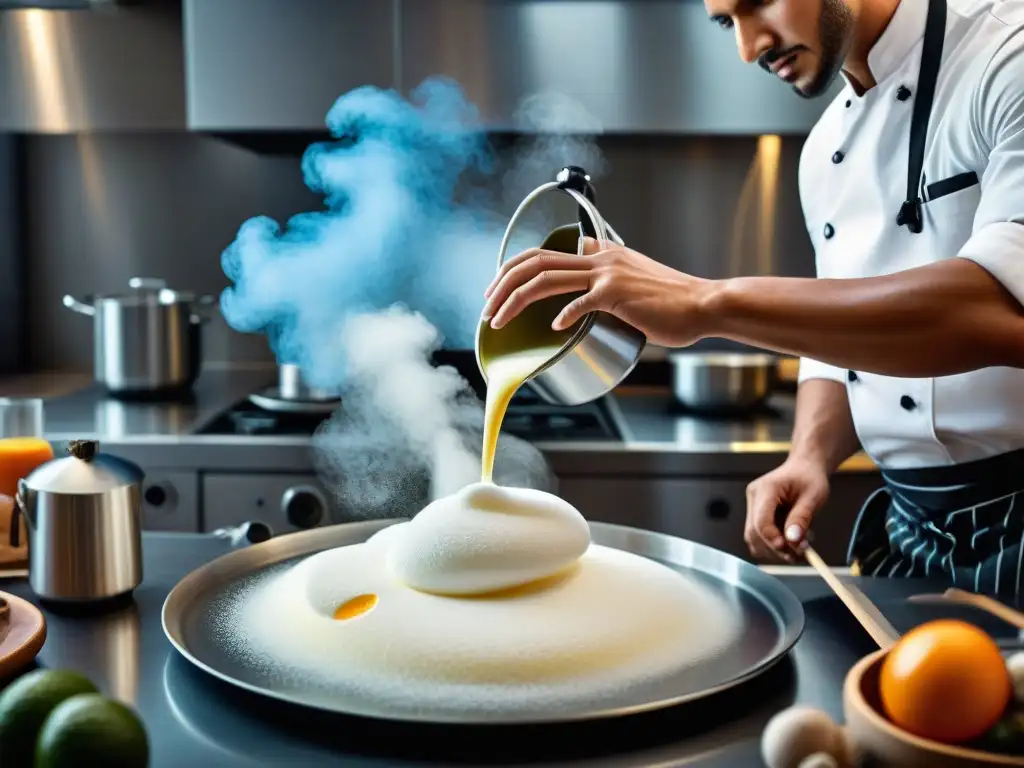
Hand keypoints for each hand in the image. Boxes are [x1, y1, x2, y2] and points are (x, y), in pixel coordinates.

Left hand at [482, 238, 716, 347]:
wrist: (704, 305)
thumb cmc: (674, 303)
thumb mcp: (636, 280)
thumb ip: (610, 281)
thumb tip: (588, 295)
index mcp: (602, 253)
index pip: (547, 252)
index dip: (516, 267)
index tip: (499, 287)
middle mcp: (600, 257)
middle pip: (535, 261)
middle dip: (503, 282)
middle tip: (487, 305)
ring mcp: (606, 274)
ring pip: (544, 278)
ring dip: (514, 298)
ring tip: (498, 319)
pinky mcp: (616, 294)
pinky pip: (577, 302)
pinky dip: (560, 316)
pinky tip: (552, 329)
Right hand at [744, 458, 829, 562]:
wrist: (804, 468)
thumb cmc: (810, 478)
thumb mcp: (814, 496)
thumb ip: (802, 518)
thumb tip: (793, 540)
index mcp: (767, 488)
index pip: (761, 520)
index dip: (773, 539)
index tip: (790, 550)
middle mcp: (754, 497)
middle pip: (755, 532)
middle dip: (776, 548)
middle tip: (799, 555)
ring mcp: (752, 505)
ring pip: (753, 537)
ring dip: (774, 550)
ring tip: (797, 550)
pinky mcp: (755, 514)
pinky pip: (758, 536)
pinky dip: (772, 545)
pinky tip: (788, 543)